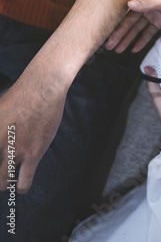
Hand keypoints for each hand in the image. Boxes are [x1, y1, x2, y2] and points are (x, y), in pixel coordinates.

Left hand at [0, 62, 66, 193]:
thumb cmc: (22, 94)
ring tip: (7, 180)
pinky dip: (21, 187)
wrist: (43, 88)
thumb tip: (0, 136)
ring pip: (2, 183)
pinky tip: (21, 184)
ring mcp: (14, 150)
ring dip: (4, 183)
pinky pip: (23, 183)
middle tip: (0, 172)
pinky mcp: (32, 154)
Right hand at [106, 0, 160, 52]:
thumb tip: (130, 5)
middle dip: (119, 34)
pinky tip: (134, 48)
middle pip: (130, 21)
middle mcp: (147, 4)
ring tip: (119, 49)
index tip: (107, 31)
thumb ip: (148, 2)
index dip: (117, 21)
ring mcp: (153, 14)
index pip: (127, 10)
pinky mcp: (160, 22)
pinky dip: (141, 41)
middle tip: (110, 45)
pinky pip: (148, 33)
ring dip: (128, 39)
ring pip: (137, 29)